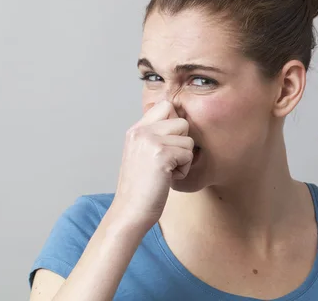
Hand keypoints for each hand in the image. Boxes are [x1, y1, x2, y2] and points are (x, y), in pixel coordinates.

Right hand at [112, 100, 193, 226]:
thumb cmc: (141, 188)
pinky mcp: (161, 155)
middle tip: (168, 161)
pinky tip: (167, 179)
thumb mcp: (142, 154)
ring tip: (166, 171)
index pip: (166, 106)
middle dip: (182, 143)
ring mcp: (150, 141)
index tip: (169, 145)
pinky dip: (183, 170)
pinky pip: (188, 154)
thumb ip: (155, 136)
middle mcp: (141, 131)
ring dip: (184, 159)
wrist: (129, 212)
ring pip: (188, 140)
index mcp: (136, 130)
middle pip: (181, 122)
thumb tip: (181, 122)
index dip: (175, 125)